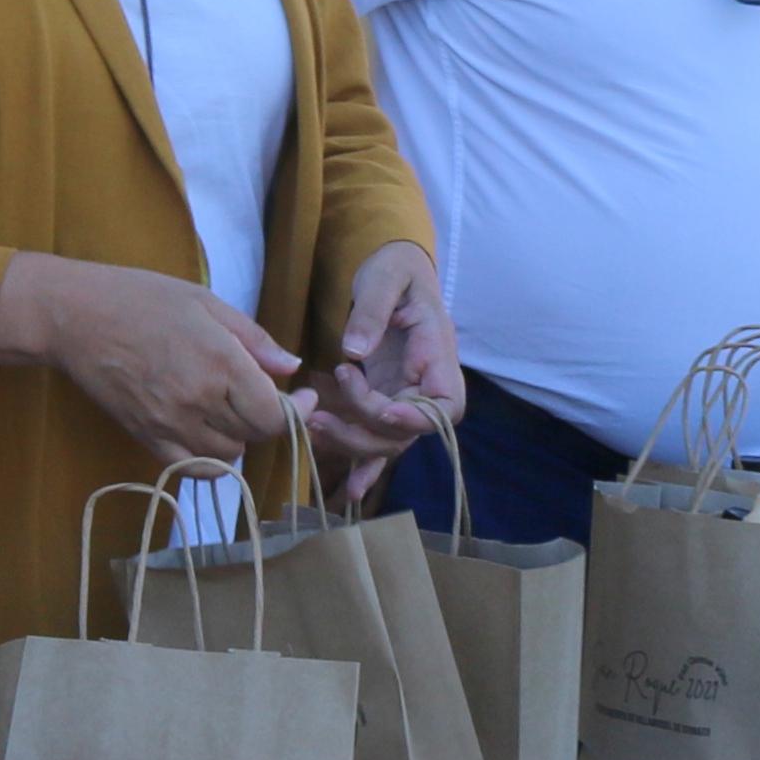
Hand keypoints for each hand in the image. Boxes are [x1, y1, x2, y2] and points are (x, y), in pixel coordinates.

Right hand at [0, 251, 310, 467]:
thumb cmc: (142, 297)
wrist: (74, 317)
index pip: (275, 415)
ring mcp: (169, 425)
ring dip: (239, 434)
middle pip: (256, 435)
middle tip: (264, 392)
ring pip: (227, 454)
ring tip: (231, 406)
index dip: (298, 410)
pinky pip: (191, 468)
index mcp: (220, 363)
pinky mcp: (145, 437)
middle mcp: (198, 401)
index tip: (303, 394)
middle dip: (269, 416)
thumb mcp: (206, 302)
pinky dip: (209, 457)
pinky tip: (208, 432)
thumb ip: (253, 338)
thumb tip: (292, 366)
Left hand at [321, 242, 463, 456]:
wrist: (395, 270)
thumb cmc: (396, 269)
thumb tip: (355, 351)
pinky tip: (349, 490)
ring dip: (355, 445)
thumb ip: (372, 311)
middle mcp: (427, 382)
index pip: (444, 404)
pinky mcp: (385, 399)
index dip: (418, 418)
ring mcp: (406, 395)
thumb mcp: (384, 277)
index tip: (384, 410)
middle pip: (409, 431)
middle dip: (367, 431)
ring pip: (390, 440)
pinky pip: (379, 437)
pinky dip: (366, 464)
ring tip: (315, 427)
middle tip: (323, 416)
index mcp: (438, 353)